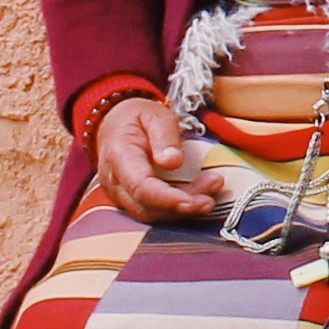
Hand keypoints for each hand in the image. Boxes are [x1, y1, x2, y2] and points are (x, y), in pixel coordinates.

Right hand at [91, 92, 217, 222]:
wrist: (115, 123)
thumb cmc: (137, 118)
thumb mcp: (155, 115)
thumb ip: (164, 136)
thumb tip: (173, 162)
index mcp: (120, 157)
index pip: (141, 188)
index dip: (169, 200)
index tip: (195, 201)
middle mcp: (116, 182)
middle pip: (148, 207)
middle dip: (182, 206)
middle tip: (214, 191)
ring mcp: (121, 195)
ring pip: (152, 214)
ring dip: (183, 209)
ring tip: (211, 191)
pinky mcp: (132, 201)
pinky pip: (154, 211)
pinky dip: (177, 208)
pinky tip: (199, 196)